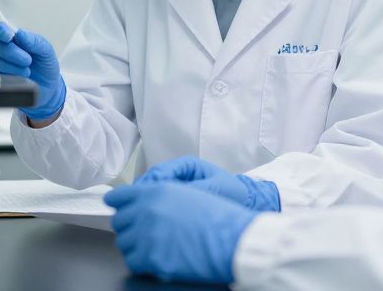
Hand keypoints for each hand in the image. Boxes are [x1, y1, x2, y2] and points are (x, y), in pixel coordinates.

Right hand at [0, 22, 66, 119]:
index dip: (1, 31)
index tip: (9, 36)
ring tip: (26, 71)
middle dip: (12, 53)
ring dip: (11, 67)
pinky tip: (18, 77)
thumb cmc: (44, 65)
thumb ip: (34, 41)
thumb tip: (20, 34)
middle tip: (27, 60)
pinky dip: (7, 76)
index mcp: (11, 36)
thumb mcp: (45, 50)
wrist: (46, 87)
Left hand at [105, 182, 257, 283]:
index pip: (121, 196)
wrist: (231, 239)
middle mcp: (147, 211)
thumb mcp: (186, 193)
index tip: (116, 206)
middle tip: (141, 231)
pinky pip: (133, 261)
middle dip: (128, 225)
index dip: (117, 203)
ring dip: (133, 244)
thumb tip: (139, 204)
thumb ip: (159, 195)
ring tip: (149, 246)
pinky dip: (140, 261)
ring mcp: (148, 236)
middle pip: (119, 221)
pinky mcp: (152, 259)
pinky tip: (152, 258)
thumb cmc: (216, 216)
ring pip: (123, 242)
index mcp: (156, 192)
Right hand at [137, 156, 280, 211]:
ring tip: (141, 212)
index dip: (151, 182)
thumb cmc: (233, 192)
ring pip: (155, 190)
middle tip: (137, 204)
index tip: (144, 193)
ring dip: (148, 200)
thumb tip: (175, 194)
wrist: (245, 201)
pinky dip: (156, 206)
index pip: (162, 170)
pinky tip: (151, 217)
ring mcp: (178, 184)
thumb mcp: (215, 188)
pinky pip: (163, 200)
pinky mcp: (179, 197)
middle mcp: (180, 173)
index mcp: (188, 165)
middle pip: (154, 180)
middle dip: (145, 191)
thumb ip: (195, 189)